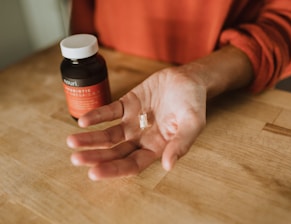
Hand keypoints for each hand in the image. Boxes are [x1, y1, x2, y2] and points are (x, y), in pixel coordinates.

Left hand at [67, 65, 206, 180]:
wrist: (188, 79)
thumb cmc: (194, 103)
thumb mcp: (193, 124)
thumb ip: (181, 144)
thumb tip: (168, 166)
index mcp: (156, 147)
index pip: (132, 164)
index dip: (114, 169)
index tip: (94, 173)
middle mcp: (141, 138)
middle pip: (115, 152)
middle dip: (96, 156)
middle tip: (76, 158)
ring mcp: (132, 122)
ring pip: (109, 134)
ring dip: (91, 138)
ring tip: (72, 142)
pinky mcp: (127, 104)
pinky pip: (109, 112)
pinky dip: (97, 116)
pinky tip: (84, 120)